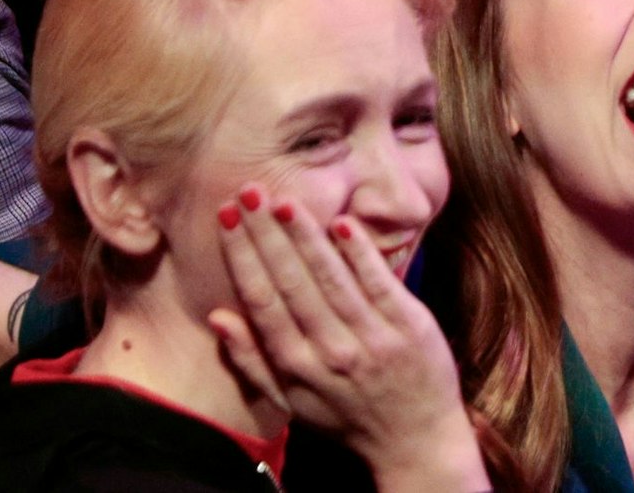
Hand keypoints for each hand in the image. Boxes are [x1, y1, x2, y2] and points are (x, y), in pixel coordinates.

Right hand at [210, 186, 486, 487]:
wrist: (415, 438)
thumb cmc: (346, 414)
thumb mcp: (290, 401)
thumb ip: (252, 360)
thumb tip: (218, 316)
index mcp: (297, 368)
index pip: (263, 303)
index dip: (243, 258)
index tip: (228, 220)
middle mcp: (331, 352)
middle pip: (292, 284)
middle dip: (267, 235)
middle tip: (249, 193)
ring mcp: (372, 338)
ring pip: (332, 278)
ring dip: (306, 236)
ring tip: (284, 201)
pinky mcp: (410, 326)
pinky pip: (380, 282)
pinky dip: (360, 253)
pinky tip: (341, 224)